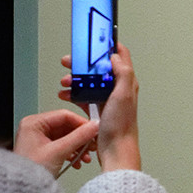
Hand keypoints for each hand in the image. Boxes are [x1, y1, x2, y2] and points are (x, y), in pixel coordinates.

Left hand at [14, 108, 100, 177]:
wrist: (23, 191)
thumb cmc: (30, 172)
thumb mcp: (58, 152)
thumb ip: (79, 137)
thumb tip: (94, 126)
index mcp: (34, 123)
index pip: (64, 115)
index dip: (81, 123)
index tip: (94, 130)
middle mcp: (36, 129)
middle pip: (66, 127)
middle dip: (81, 138)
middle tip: (92, 144)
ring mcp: (39, 140)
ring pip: (66, 137)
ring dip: (78, 147)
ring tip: (86, 156)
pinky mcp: (44, 150)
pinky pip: (62, 146)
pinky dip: (72, 153)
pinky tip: (78, 162)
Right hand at [61, 47, 141, 171]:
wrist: (115, 150)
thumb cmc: (121, 127)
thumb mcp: (124, 95)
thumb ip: (123, 73)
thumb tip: (115, 56)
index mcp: (126, 82)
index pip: (120, 56)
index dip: (107, 46)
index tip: (94, 41)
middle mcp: (118, 89)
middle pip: (99, 68)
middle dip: (83, 64)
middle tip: (69, 62)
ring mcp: (108, 100)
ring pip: (89, 82)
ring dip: (76, 79)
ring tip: (65, 82)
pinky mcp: (98, 110)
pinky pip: (84, 97)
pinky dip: (74, 94)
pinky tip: (65, 95)